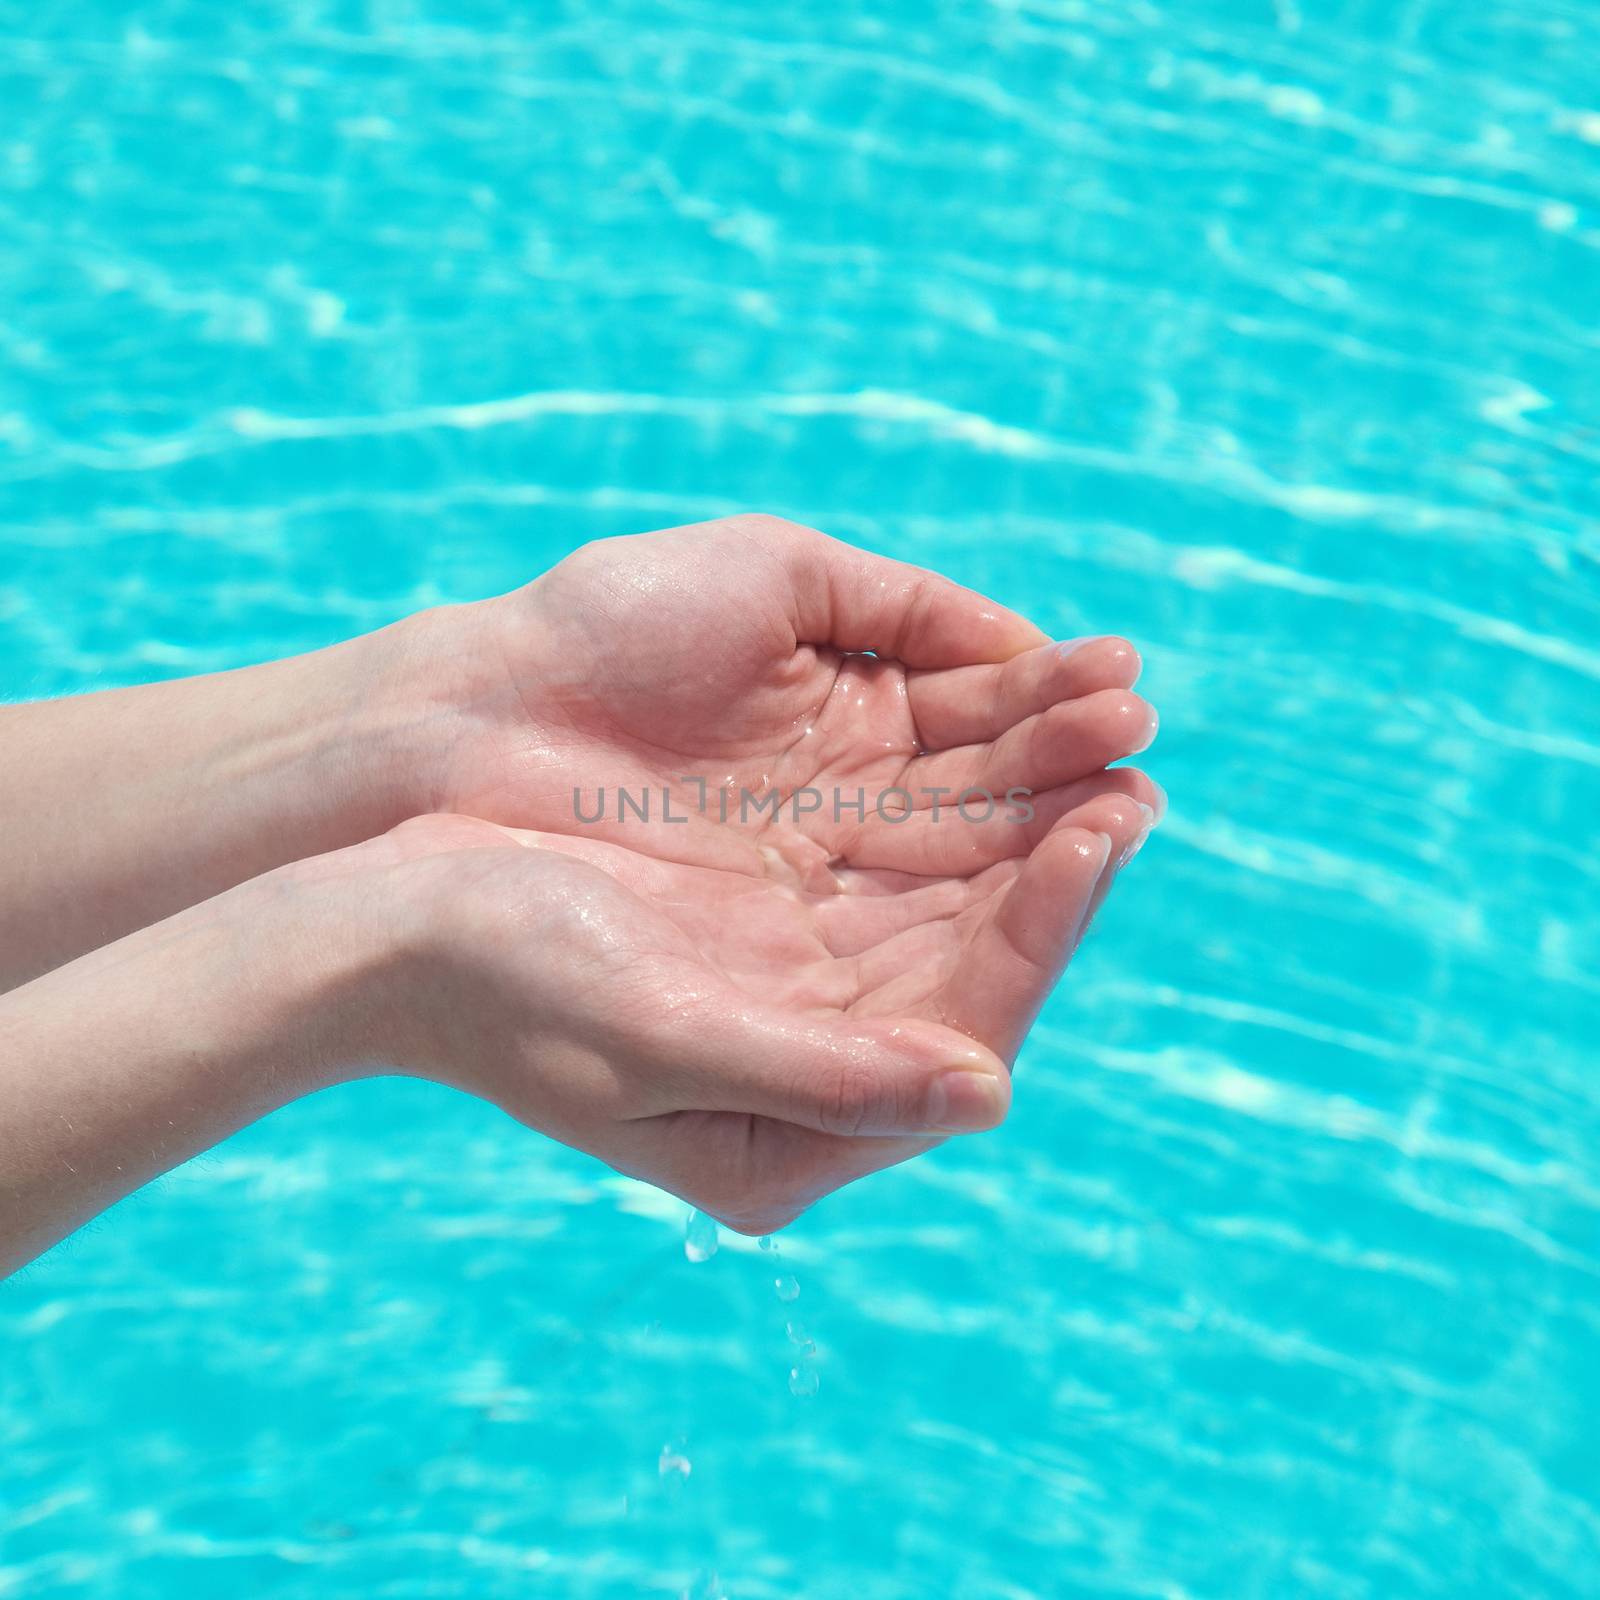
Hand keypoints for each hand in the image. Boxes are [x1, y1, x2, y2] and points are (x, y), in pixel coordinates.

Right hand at [299, 793, 1156, 1234]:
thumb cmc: (504, 987)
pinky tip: (997, 738)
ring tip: (1099, 734)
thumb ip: (826, 1077)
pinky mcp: (771, 917)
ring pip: (944, 898)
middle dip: (1057, 861)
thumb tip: (986, 1093)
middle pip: (973, 956)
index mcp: (794, 1129)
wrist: (392, 923)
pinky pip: (889, 858)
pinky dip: (947, 794)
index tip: (1108, 827)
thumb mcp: (656, 1041)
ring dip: (1020, 816)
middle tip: (1134, 765)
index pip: (963, 1023)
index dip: (1045, 926)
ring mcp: (795, 984)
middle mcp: (813, 1060)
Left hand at [432, 512, 1161, 885]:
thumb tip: (1033, 641)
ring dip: (1040, 840)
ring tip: (1119, 799)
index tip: (1121, 694)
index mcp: (850, 720)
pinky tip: (1041, 875)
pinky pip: (899, 952)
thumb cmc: (604, 632)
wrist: (466, 726)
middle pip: (981, 812)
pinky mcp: (776, 973)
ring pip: (954, 878)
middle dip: (1061, 781)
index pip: (980, 734)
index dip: (1048, 718)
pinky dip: (972, 919)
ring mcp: (811, 896)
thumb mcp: (770, 577)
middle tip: (1136, 752)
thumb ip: (906, 606)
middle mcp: (842, 817)